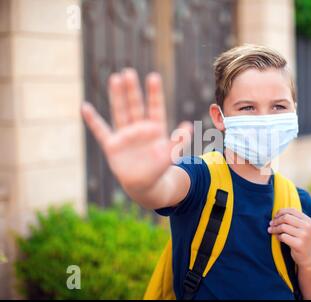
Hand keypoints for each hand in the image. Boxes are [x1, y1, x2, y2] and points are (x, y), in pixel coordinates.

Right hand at [81, 69, 191, 191]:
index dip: (154, 93)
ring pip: (120, 112)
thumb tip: (189, 125)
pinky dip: (93, 120)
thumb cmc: (159, 169)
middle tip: (129, 72)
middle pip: (135, 105)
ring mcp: (125, 135)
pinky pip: (101, 131)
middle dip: (132, 90)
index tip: (154, 77)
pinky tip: (85, 107)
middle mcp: (139, 128)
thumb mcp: (171, 154)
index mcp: (155, 129)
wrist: (144, 185)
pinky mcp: (112, 145)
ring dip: (117, 96)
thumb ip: (179, 140)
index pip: (155, 108)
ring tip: (115, 78)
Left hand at [268, 208, 310, 269]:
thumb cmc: (301, 240)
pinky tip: (279, 238)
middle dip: (276, 220)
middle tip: (271, 224)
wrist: (308, 257)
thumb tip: (277, 213)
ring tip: (271, 230)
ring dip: (275, 229)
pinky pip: (283, 237)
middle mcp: (307, 227)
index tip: (274, 216)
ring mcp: (304, 235)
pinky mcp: (298, 244)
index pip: (292, 210)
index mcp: (308, 220)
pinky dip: (278, 236)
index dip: (281, 212)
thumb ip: (293, 219)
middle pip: (286, 218)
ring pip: (283, 227)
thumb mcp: (301, 228)